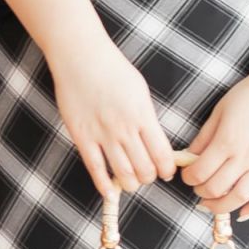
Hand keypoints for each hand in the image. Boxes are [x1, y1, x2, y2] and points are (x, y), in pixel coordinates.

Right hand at [51, 37, 176, 198]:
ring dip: (131, 183)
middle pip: (144, 170)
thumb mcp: (140, 90)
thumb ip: (147, 117)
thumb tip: (155, 141)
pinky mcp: (82, 137)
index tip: (167, 171)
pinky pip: (95, 169)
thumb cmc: (113, 69)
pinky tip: (110, 192)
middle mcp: (125, 129)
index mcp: (143, 116)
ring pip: (123, 175)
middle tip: (148, 174)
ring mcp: (102, 135)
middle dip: (149, 178)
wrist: (81, 57)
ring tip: (132, 180)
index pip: (162, 155)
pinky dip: (104, 185)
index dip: (167, 169)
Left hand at [180, 60, 248, 219]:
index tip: (187, 176)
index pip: (200, 172)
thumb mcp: (220, 109)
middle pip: (217, 188)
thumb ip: (204, 135)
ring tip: (214, 204)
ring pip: (242, 197)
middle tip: (198, 189)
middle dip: (202, 193)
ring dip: (223, 206)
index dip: (189, 178)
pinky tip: (244, 211)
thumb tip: (189, 155)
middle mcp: (246, 155)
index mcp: (227, 140)